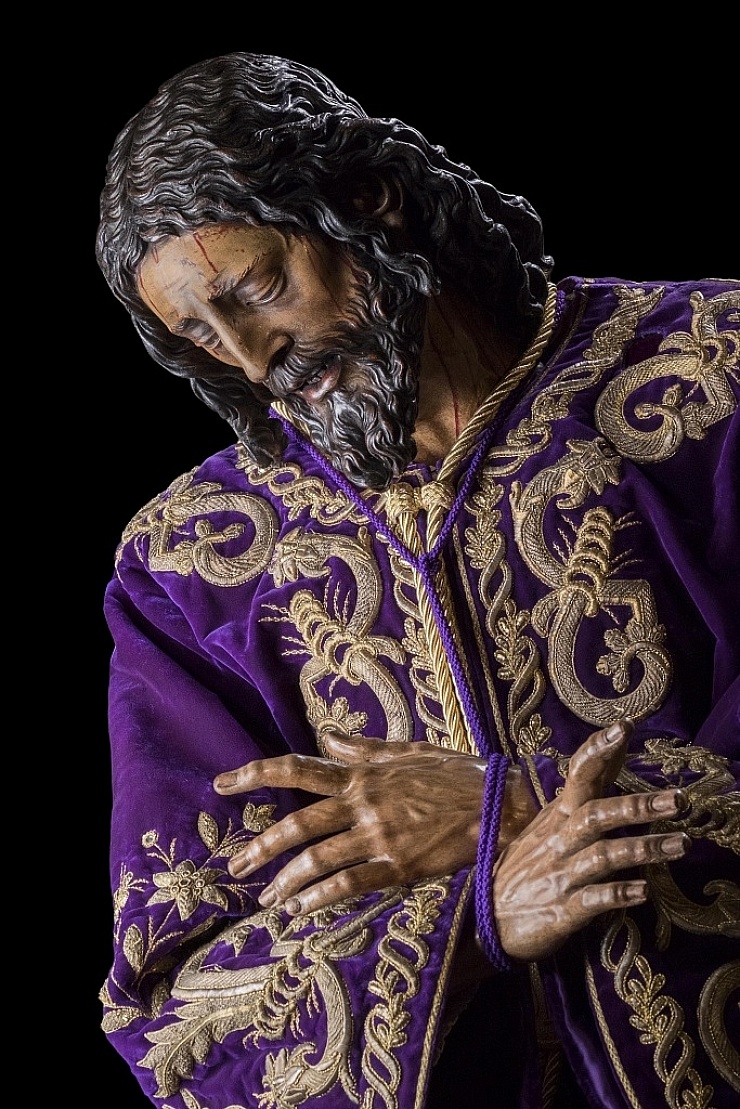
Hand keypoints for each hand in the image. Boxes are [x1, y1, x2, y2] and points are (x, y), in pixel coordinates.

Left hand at [214, 732, 494, 914]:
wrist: (502, 805)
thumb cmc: (456, 774)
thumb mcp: (407, 750)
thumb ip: (362, 748)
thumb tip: (325, 735)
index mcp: (362, 774)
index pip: (296, 768)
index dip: (254, 775)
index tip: (221, 785)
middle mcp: (364, 803)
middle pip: (296, 824)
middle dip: (259, 846)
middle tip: (234, 865)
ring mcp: (380, 836)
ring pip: (317, 859)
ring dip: (284, 882)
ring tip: (265, 900)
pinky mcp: (400, 867)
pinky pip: (350, 885)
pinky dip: (320, 899)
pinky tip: (300, 912)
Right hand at [491, 720, 689, 961]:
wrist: (485, 919)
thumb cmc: (524, 868)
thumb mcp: (546, 828)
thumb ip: (579, 799)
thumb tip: (609, 758)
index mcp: (557, 817)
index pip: (578, 774)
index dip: (599, 750)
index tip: (625, 727)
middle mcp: (559, 840)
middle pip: (597, 814)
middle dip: (637, 805)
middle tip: (678, 799)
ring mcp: (561, 874)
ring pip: (603, 855)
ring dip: (642, 848)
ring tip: (681, 843)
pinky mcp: (562, 910)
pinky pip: (592, 899)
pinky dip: (617, 894)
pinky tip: (643, 891)